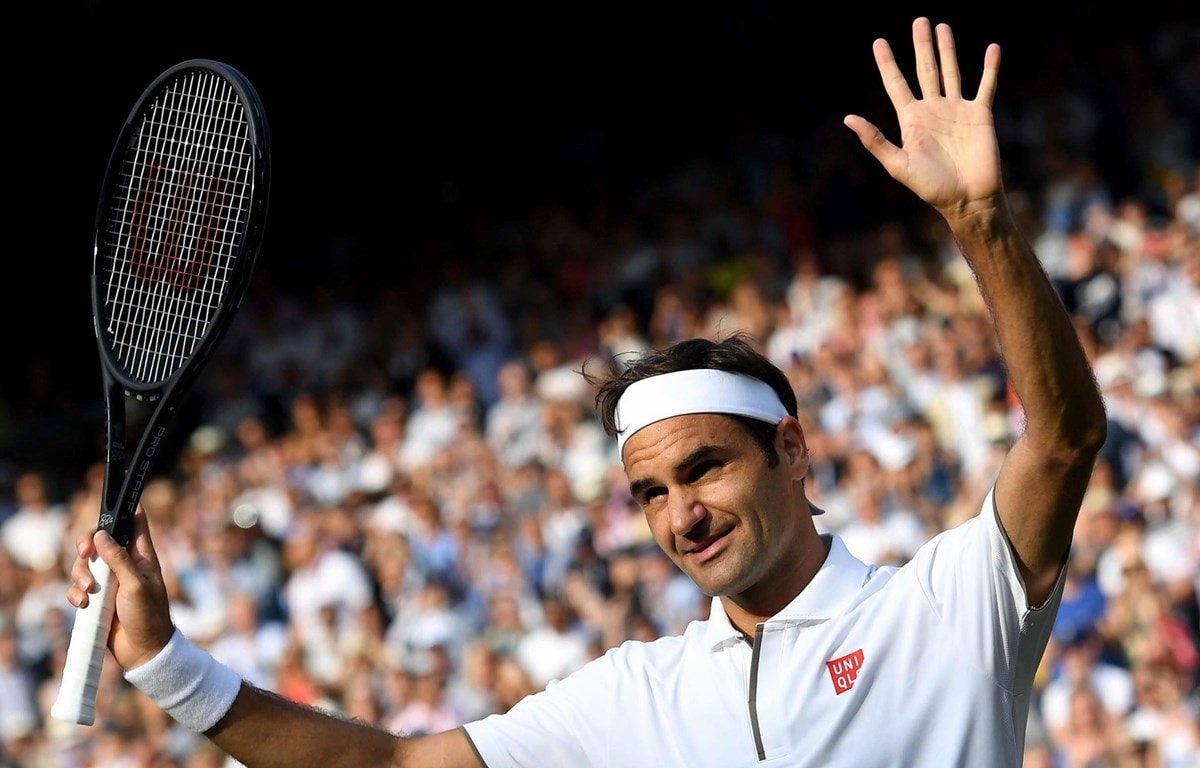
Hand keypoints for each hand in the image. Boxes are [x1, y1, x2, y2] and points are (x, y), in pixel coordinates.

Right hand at [66, 508, 175, 670]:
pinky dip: (76, 593)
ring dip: (80, 574)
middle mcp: (125, 565)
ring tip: (88, 590)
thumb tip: (101, 534)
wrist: (143, 651)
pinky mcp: (97, 598)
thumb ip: (118, 560)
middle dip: (86, 544)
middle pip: (99, 541)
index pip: (135, 524)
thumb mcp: (135, 585)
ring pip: (85, 564)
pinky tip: (83, 604)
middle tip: (84, 552)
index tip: (112, 504)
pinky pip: (78, 587)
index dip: (124, 510)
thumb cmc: (148, 616)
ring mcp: (110, 581)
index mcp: (142, 556)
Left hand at [844, 18, 1003, 219]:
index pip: (896, 84)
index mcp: (911, 120)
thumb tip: (848, 118)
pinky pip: (985, 85)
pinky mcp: (980, 114)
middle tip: (919, 20)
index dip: (887, 63)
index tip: (879, 42)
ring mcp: (957, 110)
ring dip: (947, 49)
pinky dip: (989, 67)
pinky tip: (992, 48)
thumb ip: (875, 140)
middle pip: (925, 70)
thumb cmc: (931, 188)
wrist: (967, 199)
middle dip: (921, 46)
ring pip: (951, 72)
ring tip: (942, 26)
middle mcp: (933, 110)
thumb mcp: (898, 165)